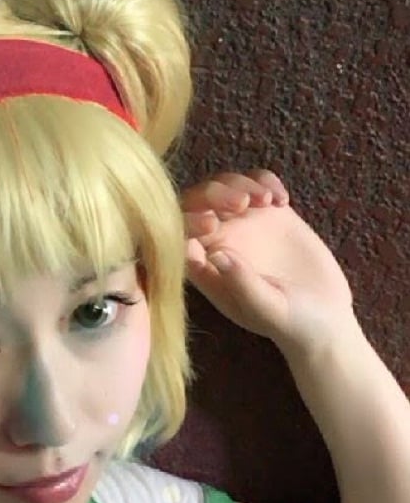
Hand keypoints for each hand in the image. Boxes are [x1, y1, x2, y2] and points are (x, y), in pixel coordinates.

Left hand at [184, 183, 353, 355]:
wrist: (324, 316)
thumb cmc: (290, 322)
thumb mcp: (267, 308)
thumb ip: (241, 283)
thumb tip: (216, 254)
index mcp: (203, 267)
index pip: (178, 235)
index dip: (186, 221)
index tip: (211, 224)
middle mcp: (215, 242)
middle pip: (196, 202)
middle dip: (213, 193)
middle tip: (242, 202)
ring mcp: (241, 224)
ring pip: (223, 185)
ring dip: (239, 183)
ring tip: (267, 200)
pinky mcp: (268, 213)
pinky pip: (256, 182)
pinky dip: (264, 180)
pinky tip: (282, 200)